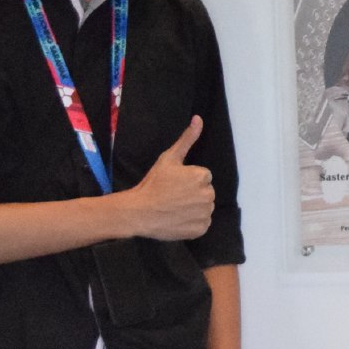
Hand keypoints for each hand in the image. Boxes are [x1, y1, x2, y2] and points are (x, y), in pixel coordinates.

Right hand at [120, 116, 213, 240]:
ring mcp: (205, 214)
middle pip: (205, 192)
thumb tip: (198, 118)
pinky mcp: (201, 229)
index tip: (174, 185)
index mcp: (203, 176)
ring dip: (194, 208)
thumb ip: (187, 139)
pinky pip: (202, 224)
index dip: (188, 180)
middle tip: (173, 197)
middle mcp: (209, 195)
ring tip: (175, 208)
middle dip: (193, 194)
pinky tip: (179, 219)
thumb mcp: (169, 158)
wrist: (140, 212)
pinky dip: (193, 223)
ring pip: (204, 208)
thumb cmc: (153, 184)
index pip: (203, 177)